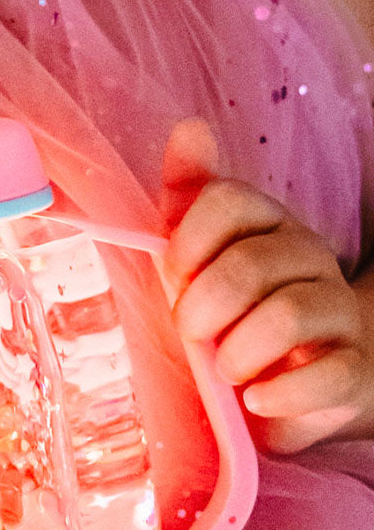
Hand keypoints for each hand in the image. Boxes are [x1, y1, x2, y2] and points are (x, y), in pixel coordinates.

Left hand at [160, 119, 373, 453]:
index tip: (176, 280)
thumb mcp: (198, 261)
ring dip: (237, 352)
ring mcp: (337, 312)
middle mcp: (308, 257)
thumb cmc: (232, 316)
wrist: (293, 381)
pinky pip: (324, 376)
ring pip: (287, 316)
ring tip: (226, 370)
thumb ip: (188, 199)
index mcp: (265, 225)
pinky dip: (280, 393)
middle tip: (192, 336)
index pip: (225, 202)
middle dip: (203, 309)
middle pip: (250, 264)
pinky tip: (255, 399)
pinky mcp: (353, 371)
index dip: (187, 245)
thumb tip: (189, 130)